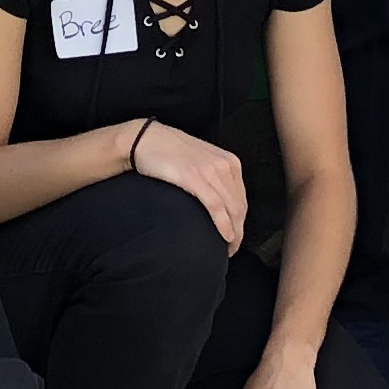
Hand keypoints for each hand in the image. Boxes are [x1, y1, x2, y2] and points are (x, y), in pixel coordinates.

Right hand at [121, 119, 248, 249]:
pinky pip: (216, 206)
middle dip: (240, 231)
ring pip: (232, 209)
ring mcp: (210, 170)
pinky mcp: (194, 177)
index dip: (241, 221)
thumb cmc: (169, 152)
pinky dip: (223, 225)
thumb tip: (220, 203)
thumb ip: (214, 177)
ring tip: (228, 248)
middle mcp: (224, 164)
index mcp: (229, 161)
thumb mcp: (201, 161)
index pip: (242, 198)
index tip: (236, 236)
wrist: (145, 139)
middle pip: (240, 206)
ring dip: (234, 233)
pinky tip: (225, 237)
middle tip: (232, 249)